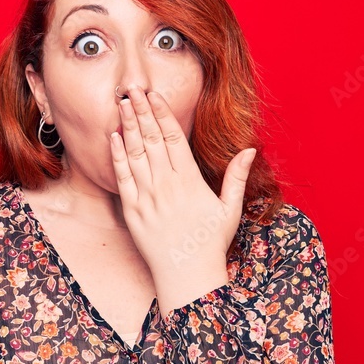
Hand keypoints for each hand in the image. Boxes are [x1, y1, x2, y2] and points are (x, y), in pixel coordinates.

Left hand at [109, 86, 255, 310]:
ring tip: (121, 104)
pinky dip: (117, 156)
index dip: (162, 113)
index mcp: (190, 181)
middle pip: (151, 139)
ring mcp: (147, 197)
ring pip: (135, 154)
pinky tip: (113, 137)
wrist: (186, 274)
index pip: (173, 137)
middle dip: (141, 111)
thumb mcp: (230, 209)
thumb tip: (249, 150)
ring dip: (128, 126)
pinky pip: (122, 178)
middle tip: (130, 89)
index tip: (153, 95)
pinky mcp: (132, 211)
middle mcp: (167, 185)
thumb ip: (237, 177)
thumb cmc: (210, 243)